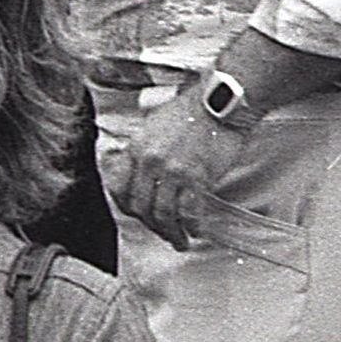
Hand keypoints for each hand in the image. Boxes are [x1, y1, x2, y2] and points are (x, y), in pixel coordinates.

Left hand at [101, 92, 240, 248]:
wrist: (221, 101)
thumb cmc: (192, 108)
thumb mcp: (154, 123)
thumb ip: (144, 148)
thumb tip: (139, 171)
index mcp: (136, 148)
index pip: (118, 187)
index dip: (126, 207)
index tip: (137, 215)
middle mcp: (150, 161)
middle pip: (140, 206)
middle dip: (150, 224)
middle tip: (162, 231)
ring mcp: (173, 171)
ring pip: (163, 214)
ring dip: (171, 232)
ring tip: (179, 240)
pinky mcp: (197, 177)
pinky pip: (189, 211)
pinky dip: (191, 225)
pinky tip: (195, 229)